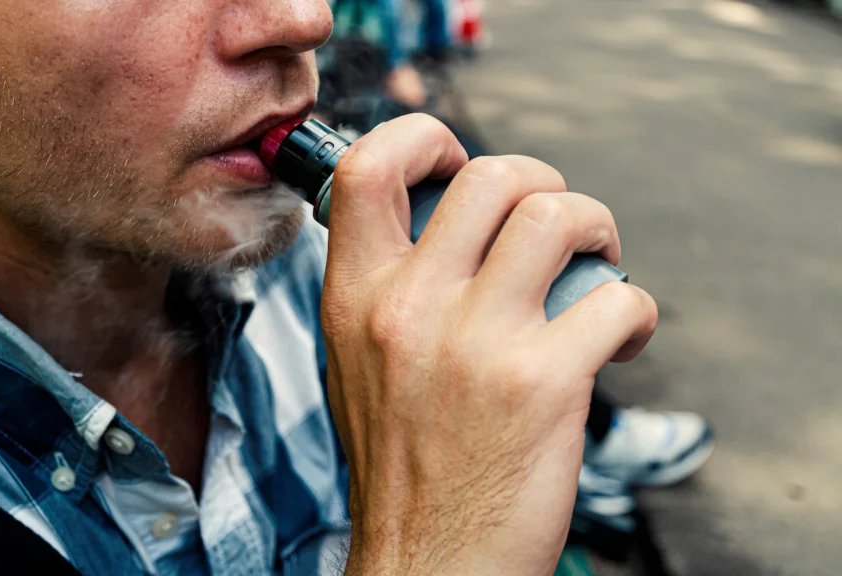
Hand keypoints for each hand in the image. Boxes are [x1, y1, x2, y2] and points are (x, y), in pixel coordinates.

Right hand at [322, 114, 657, 574]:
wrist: (427, 561)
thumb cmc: (401, 465)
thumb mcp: (355, 362)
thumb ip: (385, 289)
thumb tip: (444, 226)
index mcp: (354, 298)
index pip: (365, 167)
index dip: (422, 137)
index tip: (456, 161)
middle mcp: (408, 308)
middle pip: (492, 175)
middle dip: (543, 182)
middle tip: (556, 223)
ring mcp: (476, 341)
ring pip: (559, 215)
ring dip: (597, 230)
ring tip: (596, 266)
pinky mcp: (543, 382)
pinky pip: (616, 300)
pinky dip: (633, 314)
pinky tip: (619, 340)